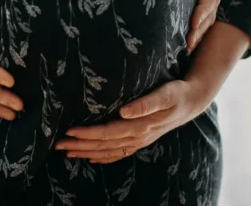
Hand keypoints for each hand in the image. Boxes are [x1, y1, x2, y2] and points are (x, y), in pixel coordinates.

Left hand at [54, 79, 212, 163]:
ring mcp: (139, 140)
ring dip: (87, 152)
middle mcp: (138, 136)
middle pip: (103, 144)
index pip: (107, 132)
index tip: (68, 131)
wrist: (193, 101)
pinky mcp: (141, 139)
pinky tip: (91, 158)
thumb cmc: (177, 93)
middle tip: (57, 144)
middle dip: (79, 145)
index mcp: (140, 125)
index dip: (87, 133)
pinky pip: (119, 153)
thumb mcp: (165, 94)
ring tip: (67, 152)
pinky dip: (104, 157)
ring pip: (108, 151)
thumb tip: (124, 111)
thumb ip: (146, 103)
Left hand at [187, 0, 223, 51]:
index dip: (202, 11)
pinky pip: (196, 19)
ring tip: (184, 51)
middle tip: (187, 45)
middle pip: (208, 14)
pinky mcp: (196, 1)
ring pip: (204, 20)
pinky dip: (190, 32)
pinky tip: (179, 45)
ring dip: (195, 36)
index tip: (192, 24)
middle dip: (198, 30)